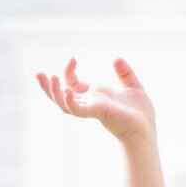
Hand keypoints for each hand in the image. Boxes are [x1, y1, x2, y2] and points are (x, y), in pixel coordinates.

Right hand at [35, 57, 156, 146]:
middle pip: (60, 96)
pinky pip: (76, 109)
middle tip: (38, 73)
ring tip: (48, 77)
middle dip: (47, 86)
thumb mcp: (133, 87)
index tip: (74, 58)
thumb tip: (116, 58)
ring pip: (63, 104)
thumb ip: (125, 73)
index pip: (72, 83)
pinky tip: (66, 92)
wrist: (147, 128)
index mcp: (94, 96)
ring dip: (53, 92)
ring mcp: (91, 109)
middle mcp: (89, 103)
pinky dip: (69, 101)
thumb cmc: (141, 113)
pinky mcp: (96, 113)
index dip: (68, 71)